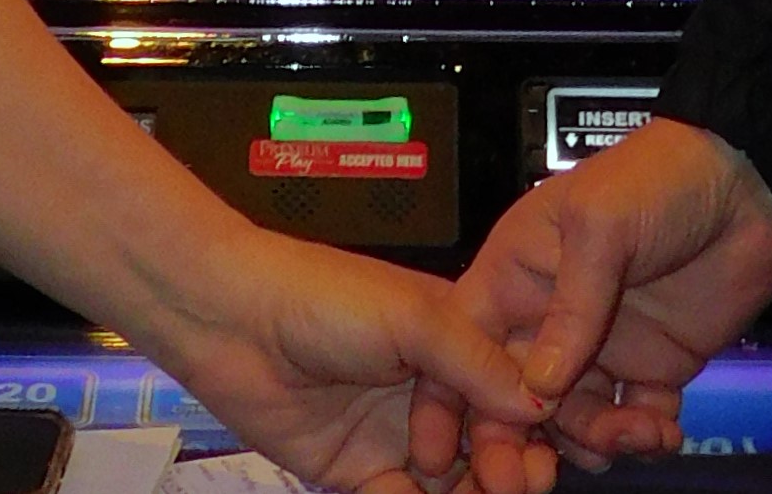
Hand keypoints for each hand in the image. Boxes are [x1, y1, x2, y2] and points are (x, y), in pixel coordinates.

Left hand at [143, 229, 545, 493]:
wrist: (231, 324)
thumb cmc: (321, 297)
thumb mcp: (411, 315)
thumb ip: (473, 359)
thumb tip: (539, 402)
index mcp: (454, 341)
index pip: (511, 393)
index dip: (530, 426)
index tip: (541, 453)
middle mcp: (433, 393)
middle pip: (491, 447)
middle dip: (509, 470)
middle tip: (512, 484)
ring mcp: (398, 437)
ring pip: (454, 485)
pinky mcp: (360, 476)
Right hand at [411, 119, 771, 493]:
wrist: (746, 187)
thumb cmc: (657, 178)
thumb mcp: (599, 224)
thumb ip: (571, 304)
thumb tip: (539, 387)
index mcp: (518, 274)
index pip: (466, 343)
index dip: (450, 396)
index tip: (447, 450)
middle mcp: (550, 319)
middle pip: (512, 398)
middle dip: (516, 444)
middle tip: (533, 481)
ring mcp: (599, 349)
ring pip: (571, 423)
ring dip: (593, 442)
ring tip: (630, 434)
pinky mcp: (650, 369)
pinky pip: (631, 423)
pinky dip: (642, 438)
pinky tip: (663, 430)